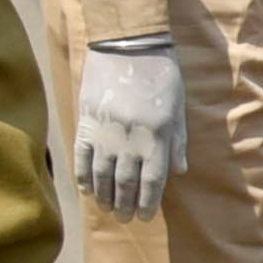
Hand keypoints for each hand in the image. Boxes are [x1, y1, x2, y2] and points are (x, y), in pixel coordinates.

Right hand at [74, 35, 181, 221]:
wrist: (127, 44)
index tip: (145, 216)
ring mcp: (106, 131)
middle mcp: (130, 138)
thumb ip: (177, 141)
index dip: (148, 201)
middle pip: (126, 182)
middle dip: (125, 204)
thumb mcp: (178, 107)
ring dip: (104, 195)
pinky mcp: (87, 121)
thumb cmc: (160, 74)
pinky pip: (83, 156)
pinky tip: (86, 189)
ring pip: (103, 174)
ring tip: (107, 208)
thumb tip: (179, 171)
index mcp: (157, 135)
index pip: (152, 180)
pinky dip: (84, 175)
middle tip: (125, 218)